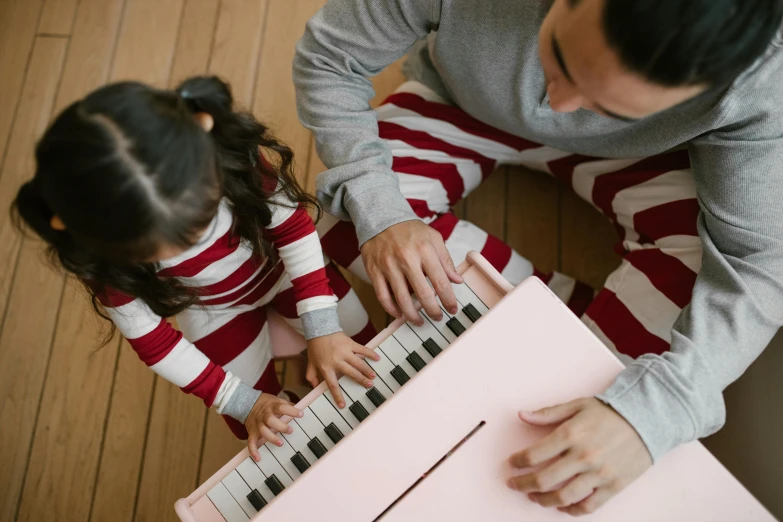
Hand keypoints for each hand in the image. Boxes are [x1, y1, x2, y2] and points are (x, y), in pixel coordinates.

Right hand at [245, 393, 301, 460]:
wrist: (247, 403)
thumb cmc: (266, 403)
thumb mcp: (277, 400)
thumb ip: (288, 405)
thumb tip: (302, 408)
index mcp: (272, 406)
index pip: (281, 407)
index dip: (291, 410)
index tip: (301, 414)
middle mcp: (264, 415)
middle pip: (270, 420)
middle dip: (281, 426)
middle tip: (290, 430)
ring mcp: (258, 424)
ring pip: (263, 431)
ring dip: (271, 438)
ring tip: (281, 443)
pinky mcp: (252, 432)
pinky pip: (251, 442)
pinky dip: (253, 450)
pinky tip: (258, 458)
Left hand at [306, 332, 380, 407]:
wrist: (319, 328)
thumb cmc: (315, 346)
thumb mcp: (310, 362)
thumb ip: (311, 375)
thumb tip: (314, 387)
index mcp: (326, 367)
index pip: (332, 384)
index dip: (338, 395)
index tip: (343, 405)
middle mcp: (336, 361)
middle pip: (351, 373)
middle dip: (361, 380)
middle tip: (369, 385)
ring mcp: (344, 352)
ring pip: (358, 363)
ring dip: (367, 370)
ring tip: (373, 376)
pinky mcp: (350, 343)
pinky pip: (362, 349)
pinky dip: (370, 353)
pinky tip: (377, 358)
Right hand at [361, 220, 462, 325]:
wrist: (381, 219)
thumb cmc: (409, 230)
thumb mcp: (433, 238)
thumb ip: (445, 260)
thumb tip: (456, 280)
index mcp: (425, 250)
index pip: (440, 282)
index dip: (448, 299)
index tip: (452, 309)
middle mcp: (406, 259)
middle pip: (422, 294)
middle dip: (432, 311)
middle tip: (437, 317)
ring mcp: (389, 266)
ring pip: (401, 299)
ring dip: (412, 315)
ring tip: (419, 321)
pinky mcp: (375, 271)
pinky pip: (383, 296)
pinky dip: (391, 309)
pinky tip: (399, 314)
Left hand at [507, 398, 651, 515]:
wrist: (647, 418)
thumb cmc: (609, 411)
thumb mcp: (577, 405)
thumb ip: (548, 413)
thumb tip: (521, 415)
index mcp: (570, 434)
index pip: (533, 455)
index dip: (517, 462)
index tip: (512, 464)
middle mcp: (583, 456)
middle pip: (543, 480)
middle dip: (523, 485)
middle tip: (514, 485)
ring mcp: (599, 473)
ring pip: (563, 497)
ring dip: (543, 501)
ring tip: (534, 497)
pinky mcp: (614, 486)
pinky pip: (588, 506)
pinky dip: (571, 511)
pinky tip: (562, 507)